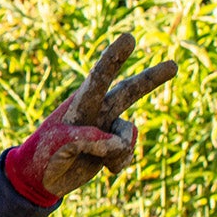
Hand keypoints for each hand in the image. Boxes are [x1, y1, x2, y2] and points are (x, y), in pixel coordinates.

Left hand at [5, 34, 176, 204]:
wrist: (42, 179)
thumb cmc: (42, 156)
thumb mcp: (58, 146)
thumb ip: (89, 139)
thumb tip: (117, 143)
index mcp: (80, 104)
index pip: (98, 78)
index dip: (114, 58)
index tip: (128, 38)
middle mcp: (97, 110)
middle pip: (129, 91)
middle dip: (151, 78)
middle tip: (174, 65)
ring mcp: (107, 127)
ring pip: (128, 135)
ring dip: (116, 152)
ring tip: (91, 157)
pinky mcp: (113, 146)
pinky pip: (127, 153)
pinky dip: (117, 164)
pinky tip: (101, 166)